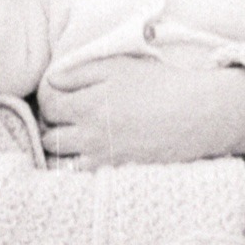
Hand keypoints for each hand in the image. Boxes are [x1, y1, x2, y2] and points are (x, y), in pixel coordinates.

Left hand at [39, 57, 244, 167]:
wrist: (197, 115)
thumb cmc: (159, 85)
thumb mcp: (118, 66)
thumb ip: (79, 72)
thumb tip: (51, 81)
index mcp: (88, 103)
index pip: (47, 106)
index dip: (51, 100)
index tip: (62, 99)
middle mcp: (89, 134)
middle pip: (49, 136)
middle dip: (53, 126)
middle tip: (69, 120)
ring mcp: (101, 159)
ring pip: (59, 161)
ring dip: (62, 150)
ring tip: (77, 140)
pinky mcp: (115, 175)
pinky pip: (79, 178)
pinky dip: (76, 168)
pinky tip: (89, 157)